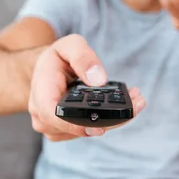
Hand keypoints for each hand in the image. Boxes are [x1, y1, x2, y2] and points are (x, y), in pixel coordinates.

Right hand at [28, 34, 145, 141]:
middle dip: (110, 120)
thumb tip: (98, 80)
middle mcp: (44, 116)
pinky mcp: (68, 131)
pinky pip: (88, 130)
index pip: (54, 116)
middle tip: (137, 104)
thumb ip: (83, 58)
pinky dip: (108, 120)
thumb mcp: (69, 45)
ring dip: (114, 121)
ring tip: (136, 102)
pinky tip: (126, 107)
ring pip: (85, 132)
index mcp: (41, 94)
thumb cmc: (58, 57)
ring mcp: (55, 127)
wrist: (49, 69)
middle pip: (76, 128)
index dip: (75, 125)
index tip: (99, 128)